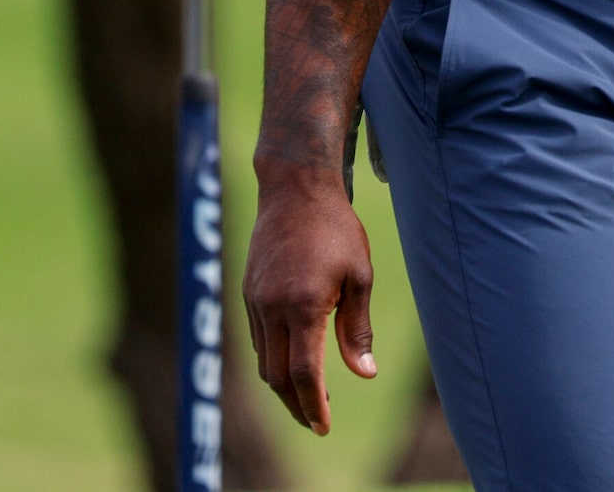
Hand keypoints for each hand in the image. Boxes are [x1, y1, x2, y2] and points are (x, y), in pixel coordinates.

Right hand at [241, 165, 378, 433]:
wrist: (294, 188)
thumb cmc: (335, 229)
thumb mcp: (359, 276)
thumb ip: (357, 329)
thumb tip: (365, 374)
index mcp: (302, 305)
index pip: (303, 373)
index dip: (313, 405)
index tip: (324, 426)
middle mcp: (271, 307)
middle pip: (276, 376)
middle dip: (295, 405)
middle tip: (316, 421)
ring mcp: (255, 300)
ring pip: (263, 360)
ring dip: (282, 385)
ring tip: (307, 396)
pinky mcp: (248, 291)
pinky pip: (258, 338)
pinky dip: (273, 359)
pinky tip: (291, 360)